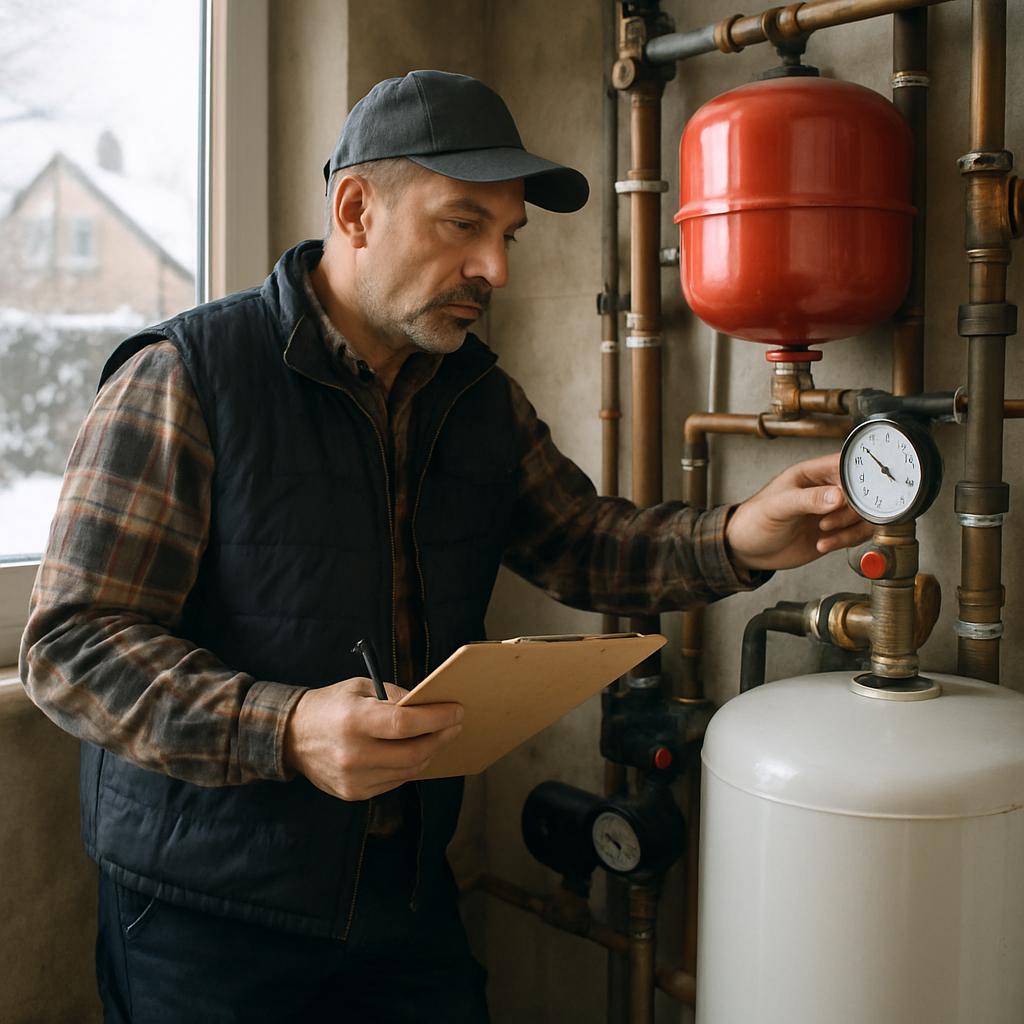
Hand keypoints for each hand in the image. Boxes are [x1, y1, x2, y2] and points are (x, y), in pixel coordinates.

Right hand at [283, 677, 463, 800]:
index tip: (457, 711)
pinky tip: (414, 752)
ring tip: (438, 737)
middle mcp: (353, 754)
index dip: (436, 718)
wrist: (292, 736)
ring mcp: (353, 778)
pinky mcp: (354, 793)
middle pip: (413, 753)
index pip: (405, 724)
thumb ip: (395, 696)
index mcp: (354, 721)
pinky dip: (409, 766)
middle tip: (455, 725)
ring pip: (408, 771)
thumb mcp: (361, 688)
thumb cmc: (332, 705)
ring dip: (429, 753)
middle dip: (440, 737)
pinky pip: (394, 781)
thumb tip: (430, 705)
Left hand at [725, 452, 871, 570]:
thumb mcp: (778, 507)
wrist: (747, 549)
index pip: (847, 465)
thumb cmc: (754, 519)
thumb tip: (838, 496)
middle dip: (853, 508)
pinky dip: (846, 540)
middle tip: (830, 520)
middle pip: (863, 492)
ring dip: (850, 527)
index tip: (860, 493)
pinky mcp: (835, 532)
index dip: (860, 476)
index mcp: (813, 473)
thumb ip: (807, 500)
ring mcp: (832, 512)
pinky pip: (856, 533)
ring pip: (863, 515)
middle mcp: (827, 490)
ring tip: (824, 532)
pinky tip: (824, 544)